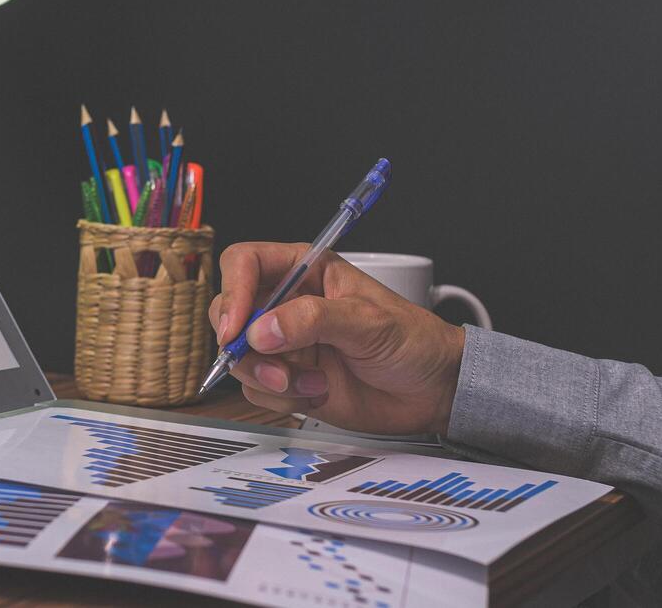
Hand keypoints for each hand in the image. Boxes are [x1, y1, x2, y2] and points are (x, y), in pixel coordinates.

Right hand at [208, 242, 466, 435]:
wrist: (433, 391)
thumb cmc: (412, 340)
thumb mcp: (368, 321)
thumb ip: (314, 319)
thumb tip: (262, 330)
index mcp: (304, 271)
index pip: (245, 263)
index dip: (234, 290)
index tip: (236, 327)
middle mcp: (286, 304)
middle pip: (228, 312)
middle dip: (243, 344)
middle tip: (272, 366)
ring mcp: (284, 344)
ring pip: (238, 357)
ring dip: (268, 377)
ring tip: (310, 383)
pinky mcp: (286, 380)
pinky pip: (256, 390)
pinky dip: (281, 399)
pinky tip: (317, 392)